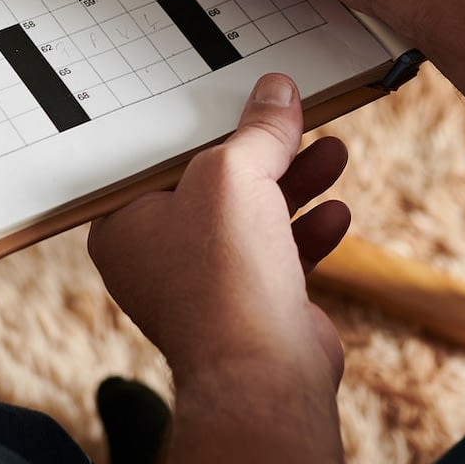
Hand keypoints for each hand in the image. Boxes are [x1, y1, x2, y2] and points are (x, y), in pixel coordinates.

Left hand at [88, 73, 350, 391]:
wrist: (263, 372)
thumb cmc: (223, 274)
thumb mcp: (235, 174)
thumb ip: (259, 130)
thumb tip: (277, 90)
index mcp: (127, 224)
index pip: (163, 157)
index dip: (204, 124)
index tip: (240, 97)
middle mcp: (160, 256)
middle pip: (217, 184)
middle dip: (267, 152)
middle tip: (299, 121)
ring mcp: (207, 285)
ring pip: (255, 217)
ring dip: (298, 184)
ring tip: (335, 152)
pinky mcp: (250, 307)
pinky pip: (280, 255)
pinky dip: (309, 231)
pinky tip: (337, 213)